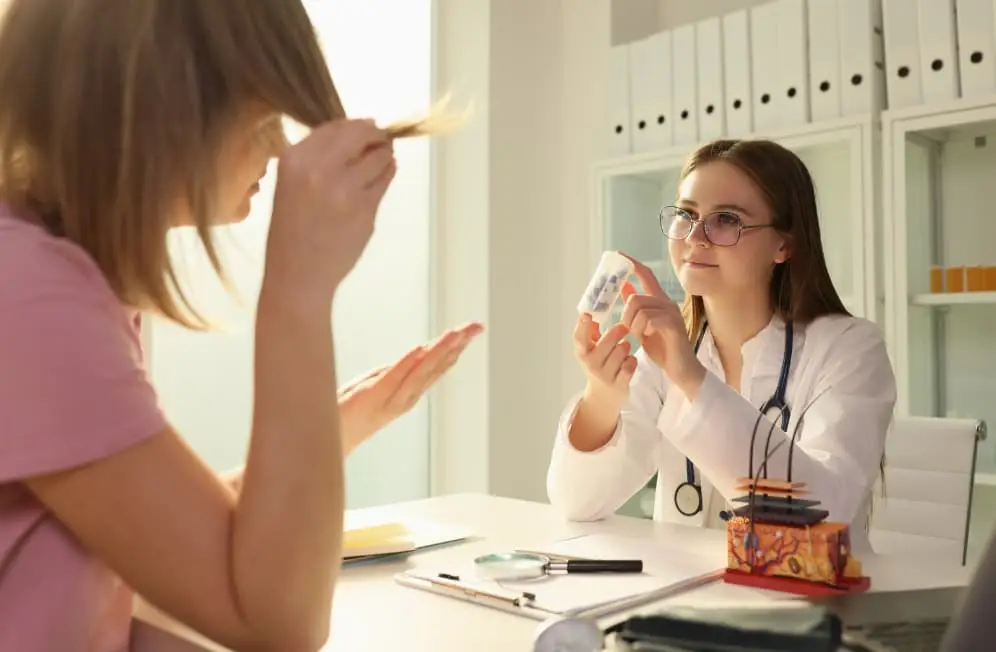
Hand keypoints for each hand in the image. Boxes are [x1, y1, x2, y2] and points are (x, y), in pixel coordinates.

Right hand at [264, 118, 395, 304]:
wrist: (298, 273)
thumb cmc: (291, 230)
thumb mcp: (290, 184)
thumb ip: (317, 158)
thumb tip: (354, 134)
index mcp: (294, 160)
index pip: (335, 126)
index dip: (355, 125)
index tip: (366, 129)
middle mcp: (319, 169)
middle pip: (361, 134)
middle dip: (375, 135)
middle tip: (380, 141)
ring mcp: (345, 189)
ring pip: (380, 156)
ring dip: (385, 155)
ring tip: (383, 160)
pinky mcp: (365, 209)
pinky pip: (385, 180)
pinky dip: (388, 173)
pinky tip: (384, 175)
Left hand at [338, 322, 483, 450]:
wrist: (325, 438)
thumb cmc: (348, 412)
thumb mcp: (377, 384)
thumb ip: (398, 372)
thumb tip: (418, 355)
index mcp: (409, 392)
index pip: (438, 366)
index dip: (457, 347)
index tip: (473, 329)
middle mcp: (406, 397)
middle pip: (436, 367)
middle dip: (457, 345)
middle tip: (476, 327)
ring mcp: (390, 398)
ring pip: (421, 371)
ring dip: (440, 350)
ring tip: (456, 333)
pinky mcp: (371, 397)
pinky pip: (393, 378)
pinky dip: (407, 363)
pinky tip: (420, 349)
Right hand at [573, 314, 636, 410]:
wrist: (603, 396)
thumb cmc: (598, 365)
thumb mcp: (590, 350)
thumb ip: (590, 331)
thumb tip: (589, 311)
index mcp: (582, 353)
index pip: (579, 338)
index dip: (582, 326)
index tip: (586, 315)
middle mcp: (591, 364)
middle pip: (609, 340)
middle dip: (618, 331)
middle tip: (623, 328)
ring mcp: (605, 375)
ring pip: (622, 350)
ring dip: (626, 347)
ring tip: (624, 348)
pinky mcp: (619, 384)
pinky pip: (631, 364)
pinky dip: (632, 360)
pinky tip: (629, 361)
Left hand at [619, 256, 704, 391]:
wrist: (681, 370)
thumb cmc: (663, 349)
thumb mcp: (643, 326)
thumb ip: (635, 308)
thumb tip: (623, 286)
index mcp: (659, 301)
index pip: (646, 275)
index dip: (632, 263)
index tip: (618, 254)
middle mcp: (667, 303)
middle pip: (635, 297)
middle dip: (626, 316)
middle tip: (631, 330)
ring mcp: (672, 314)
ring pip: (639, 309)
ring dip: (634, 325)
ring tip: (641, 336)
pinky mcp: (673, 326)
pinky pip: (649, 320)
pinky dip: (643, 330)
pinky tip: (649, 337)